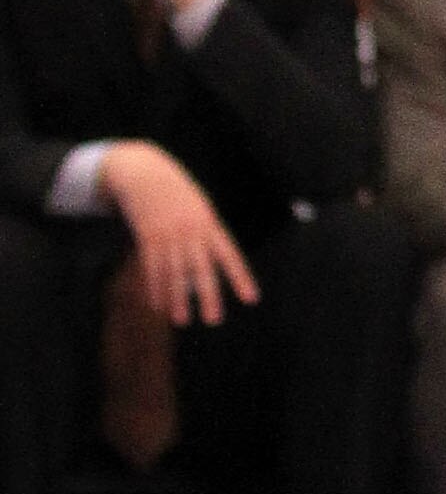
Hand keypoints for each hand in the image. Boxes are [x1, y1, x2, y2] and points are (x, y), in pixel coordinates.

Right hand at [104, 140, 257, 327]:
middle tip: (213, 320)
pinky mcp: (148, 237)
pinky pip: (153, 267)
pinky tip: (158, 305)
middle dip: (208, 295)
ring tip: (181, 320)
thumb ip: (207, 237)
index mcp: (210, 224)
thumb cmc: (179, 197)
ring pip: (175, 272)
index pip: (229, 255)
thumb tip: (209, 270)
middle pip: (202, 268)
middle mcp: (191, 231)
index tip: (251, 299)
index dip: (241, 277)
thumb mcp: (200, 210)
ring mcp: (169, 234)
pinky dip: (156, 287)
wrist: (147, 173)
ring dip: (177, 298)